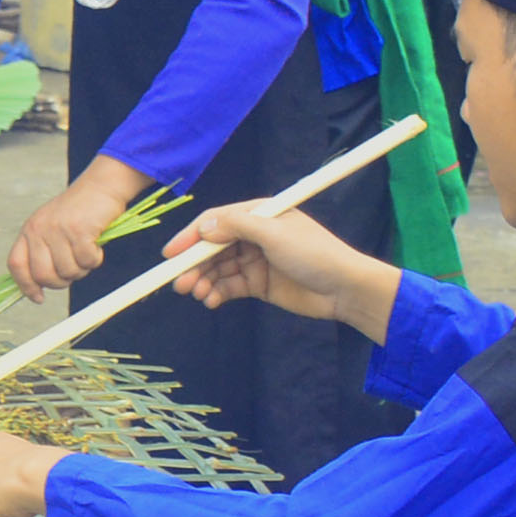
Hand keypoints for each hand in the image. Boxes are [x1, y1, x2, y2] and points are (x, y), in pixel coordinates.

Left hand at [9, 151, 148, 300]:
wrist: (101, 186)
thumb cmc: (79, 211)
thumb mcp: (51, 227)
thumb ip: (42, 252)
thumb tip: (38, 286)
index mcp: (29, 230)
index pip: (16, 265)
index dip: (25, 286)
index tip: (38, 297)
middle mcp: (39, 229)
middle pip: (43, 276)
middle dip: (61, 282)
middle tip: (74, 271)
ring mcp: (58, 229)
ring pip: (67, 272)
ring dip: (82, 269)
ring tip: (87, 253)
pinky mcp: (78, 230)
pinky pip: (86, 261)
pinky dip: (95, 259)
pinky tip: (96, 246)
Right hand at [164, 198, 399, 338]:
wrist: (345, 288)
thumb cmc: (315, 253)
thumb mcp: (274, 233)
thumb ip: (237, 227)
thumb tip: (203, 228)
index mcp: (258, 215)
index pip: (216, 221)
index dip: (191, 237)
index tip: (170, 255)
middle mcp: (253, 236)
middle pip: (212, 248)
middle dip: (194, 265)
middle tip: (179, 284)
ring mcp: (255, 261)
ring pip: (218, 269)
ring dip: (203, 281)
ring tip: (196, 294)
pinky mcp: (259, 284)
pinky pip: (229, 287)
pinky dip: (217, 293)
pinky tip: (211, 301)